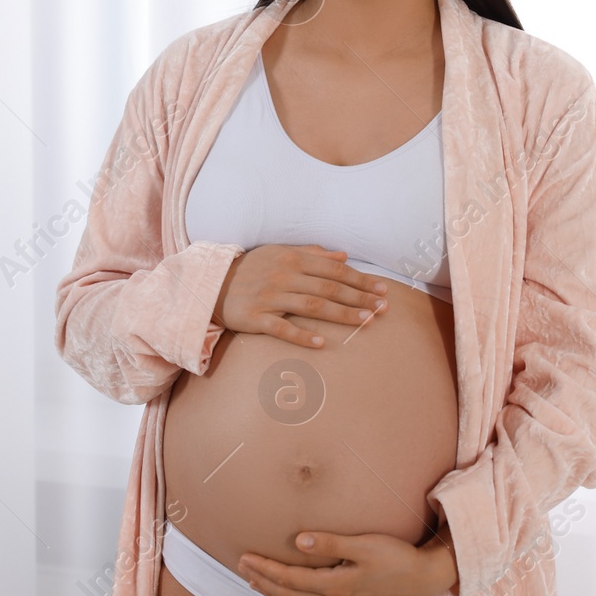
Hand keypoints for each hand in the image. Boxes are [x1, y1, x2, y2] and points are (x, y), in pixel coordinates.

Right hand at [211, 244, 388, 348]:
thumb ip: (311, 253)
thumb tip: (343, 256)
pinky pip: (282, 328)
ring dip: (342, 314)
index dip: (360, 280)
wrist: (211, 284)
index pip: (334, 270)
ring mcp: (270, 297)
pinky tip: (322, 343)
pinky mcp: (256, 317)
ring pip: (312, 306)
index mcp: (292, 259)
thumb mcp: (279, 253)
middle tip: (384, 308)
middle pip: (329, 288)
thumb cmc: (250, 269)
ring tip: (365, 322)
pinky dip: (302, 336)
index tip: (382, 290)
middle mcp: (283, 276)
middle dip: (359, 298)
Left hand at [236, 528, 458, 595]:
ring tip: (256, 583)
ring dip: (275, 595)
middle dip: (263, 581)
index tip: (245, 557)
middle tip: (242, 568)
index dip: (265, 569)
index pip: (290, 579)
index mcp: (336, 586)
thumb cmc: (396, 556)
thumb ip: (330, 543)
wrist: (423, 578)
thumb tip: (298, 541)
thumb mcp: (364, 544)